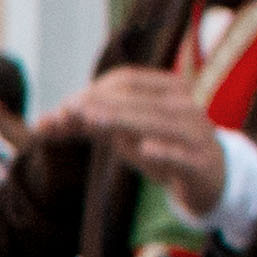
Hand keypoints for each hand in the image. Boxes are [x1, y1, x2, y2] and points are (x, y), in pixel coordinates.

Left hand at [58, 65, 229, 220]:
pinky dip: (164, 152)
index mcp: (169, 89)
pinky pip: (181, 155)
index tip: (63, 107)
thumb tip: (46, 121)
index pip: (127, 79)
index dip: (92, 91)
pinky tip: (145, 150)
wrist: (210, 177)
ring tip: (93, 121)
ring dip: (122, 121)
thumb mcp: (128, 133)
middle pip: (137, 99)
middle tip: (65, 112)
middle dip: (99, 105)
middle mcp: (184, 105)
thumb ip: (95, 123)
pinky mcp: (199, 162)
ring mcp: (195, 133)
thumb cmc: (163, 147)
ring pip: (156, 123)